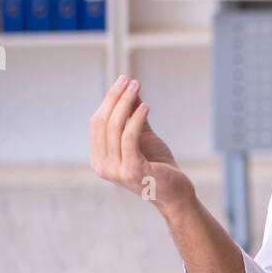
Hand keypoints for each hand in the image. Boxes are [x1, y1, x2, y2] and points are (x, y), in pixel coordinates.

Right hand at [89, 75, 195, 215]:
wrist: (175, 192)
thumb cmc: (158, 165)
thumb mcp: (142, 137)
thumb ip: (132, 116)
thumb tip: (129, 89)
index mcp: (99, 158)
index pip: (97, 123)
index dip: (108, 100)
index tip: (122, 81)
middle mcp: (101, 165)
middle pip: (103, 123)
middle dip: (115, 98)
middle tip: (129, 80)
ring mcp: (114, 170)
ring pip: (115, 128)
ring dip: (126, 103)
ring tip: (137, 87)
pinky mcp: (131, 170)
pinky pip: (129, 138)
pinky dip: (136, 119)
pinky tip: (146, 106)